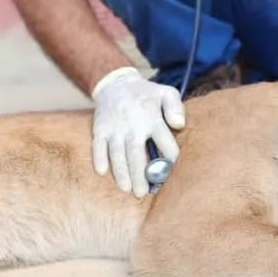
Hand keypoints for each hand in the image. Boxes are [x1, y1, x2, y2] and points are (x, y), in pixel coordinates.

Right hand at [91, 67, 185, 197]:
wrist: (115, 83)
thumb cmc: (145, 93)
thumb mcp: (166, 92)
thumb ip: (176, 107)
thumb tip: (179, 125)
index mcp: (152, 118)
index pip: (165, 143)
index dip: (170, 159)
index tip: (170, 172)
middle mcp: (133, 125)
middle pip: (136, 154)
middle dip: (139, 175)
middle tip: (142, 193)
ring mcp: (114, 128)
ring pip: (117, 154)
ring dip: (121, 172)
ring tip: (126, 189)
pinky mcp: (100, 128)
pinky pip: (97, 146)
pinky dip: (98, 158)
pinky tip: (102, 172)